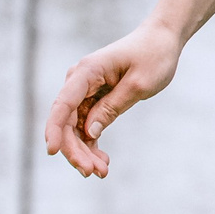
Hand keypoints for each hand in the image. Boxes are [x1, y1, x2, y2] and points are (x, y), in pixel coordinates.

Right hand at [45, 21, 184, 177]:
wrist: (161, 40)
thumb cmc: (154, 56)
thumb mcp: (138, 84)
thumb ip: (112, 108)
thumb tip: (89, 132)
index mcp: (86, 72)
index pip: (62, 105)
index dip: (54, 130)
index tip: (52, 152)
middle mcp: (79, 82)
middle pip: (66, 123)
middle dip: (76, 150)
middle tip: (93, 173)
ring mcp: (84, 92)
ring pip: (74, 129)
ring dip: (84, 152)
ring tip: (102, 171)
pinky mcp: (92, 100)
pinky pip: (85, 127)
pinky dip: (92, 144)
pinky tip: (102, 160)